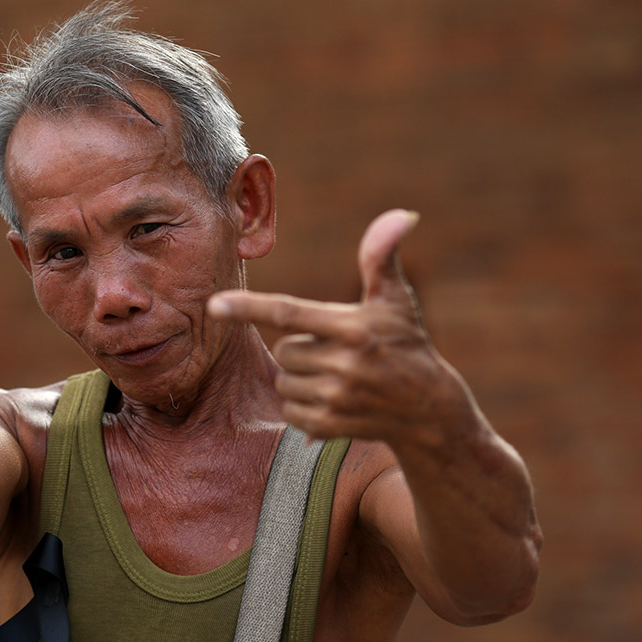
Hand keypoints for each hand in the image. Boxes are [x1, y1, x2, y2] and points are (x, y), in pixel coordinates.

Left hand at [208, 209, 459, 442]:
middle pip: (284, 350)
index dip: (248, 307)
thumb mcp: (396, 300)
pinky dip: (303, 405)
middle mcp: (345, 364)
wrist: (429, 409)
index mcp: (354, 327)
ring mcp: (337, 399)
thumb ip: (382, 257)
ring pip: (284, 381)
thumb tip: (399, 215)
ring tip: (337, 377)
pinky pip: (290, 410)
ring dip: (300, 377)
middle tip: (336, 351)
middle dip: (301, 348)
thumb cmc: (406, 343)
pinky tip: (334, 400)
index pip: (288, 312)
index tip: (213, 305)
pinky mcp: (330, 426)